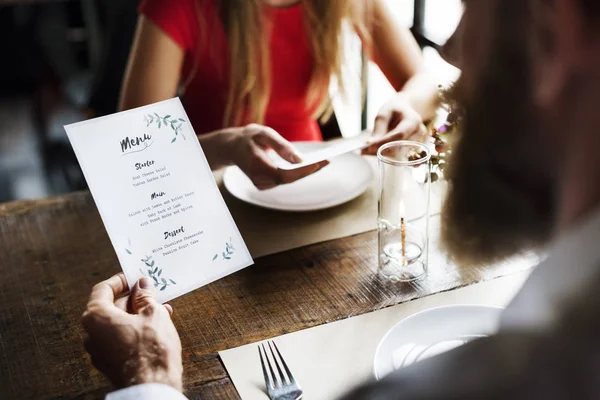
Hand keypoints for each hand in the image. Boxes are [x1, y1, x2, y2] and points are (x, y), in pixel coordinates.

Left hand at [81, 274, 182, 390]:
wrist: (152, 386)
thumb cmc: (151, 349)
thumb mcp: (153, 313)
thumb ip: (145, 296)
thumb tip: (142, 285)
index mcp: (96, 317)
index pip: (103, 289)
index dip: (120, 280)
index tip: (134, 277)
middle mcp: (91, 334)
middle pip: (110, 307)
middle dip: (132, 299)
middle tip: (151, 293)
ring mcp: (99, 351)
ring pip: (117, 324)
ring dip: (137, 314)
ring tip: (160, 309)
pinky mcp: (109, 363)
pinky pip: (119, 338)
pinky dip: (135, 329)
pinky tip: (155, 327)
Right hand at [230, 124, 328, 189]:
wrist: (231, 147)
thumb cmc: (249, 137)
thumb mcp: (264, 134)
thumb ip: (281, 146)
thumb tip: (299, 159)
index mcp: (256, 165)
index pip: (284, 174)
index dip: (303, 171)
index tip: (320, 163)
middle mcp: (258, 178)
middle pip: (289, 179)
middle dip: (309, 170)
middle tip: (328, 160)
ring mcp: (260, 184)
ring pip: (288, 180)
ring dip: (305, 172)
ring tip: (323, 161)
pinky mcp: (264, 185)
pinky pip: (285, 180)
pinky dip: (297, 173)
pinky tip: (309, 165)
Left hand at [362, 94, 427, 155]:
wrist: (405, 110)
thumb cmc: (394, 109)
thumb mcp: (384, 113)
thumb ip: (379, 128)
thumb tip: (371, 143)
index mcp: (413, 121)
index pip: (399, 135)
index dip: (384, 142)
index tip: (369, 146)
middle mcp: (419, 133)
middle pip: (399, 147)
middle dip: (380, 149)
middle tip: (363, 151)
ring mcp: (418, 142)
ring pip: (398, 154)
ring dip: (381, 153)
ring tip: (367, 150)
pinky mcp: (413, 149)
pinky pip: (398, 155)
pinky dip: (385, 154)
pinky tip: (376, 150)